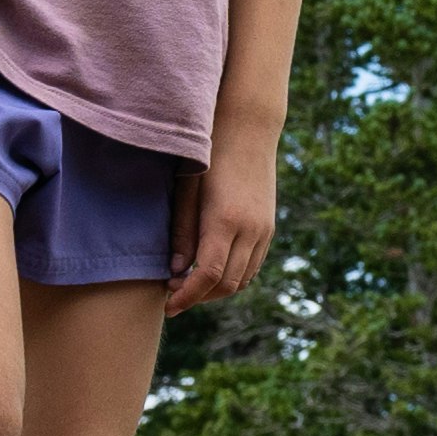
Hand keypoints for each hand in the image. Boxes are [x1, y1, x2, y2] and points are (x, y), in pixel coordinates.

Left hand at [173, 141, 277, 312]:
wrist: (249, 130)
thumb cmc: (211, 155)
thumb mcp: (187, 190)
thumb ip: (182, 232)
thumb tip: (175, 271)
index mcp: (225, 220)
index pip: (207, 275)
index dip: (187, 296)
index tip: (167, 305)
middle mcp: (250, 230)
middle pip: (227, 284)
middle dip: (199, 297)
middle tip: (173, 295)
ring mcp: (264, 230)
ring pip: (243, 279)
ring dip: (217, 289)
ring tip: (190, 283)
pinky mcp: (269, 227)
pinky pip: (253, 265)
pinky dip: (232, 276)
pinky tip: (212, 268)